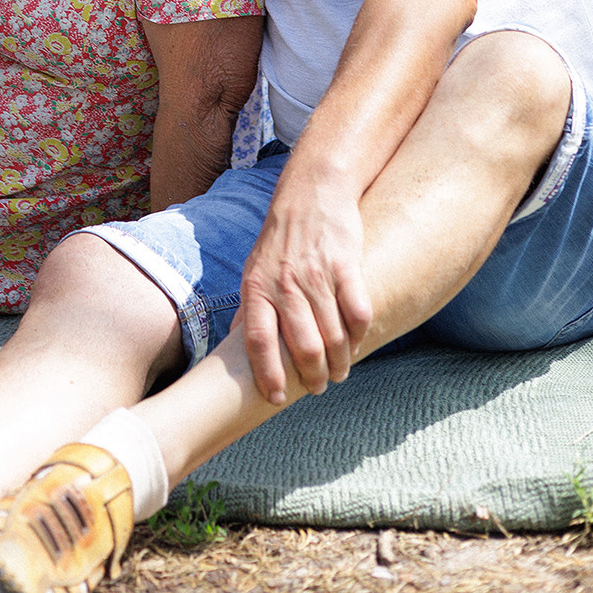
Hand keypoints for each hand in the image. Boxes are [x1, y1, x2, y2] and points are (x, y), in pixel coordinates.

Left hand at [234, 177, 371, 403]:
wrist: (310, 193)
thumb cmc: (279, 239)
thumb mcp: (253, 270)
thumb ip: (249, 308)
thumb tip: (232, 345)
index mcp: (257, 287)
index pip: (259, 341)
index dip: (268, 374)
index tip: (278, 398)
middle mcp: (284, 284)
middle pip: (303, 346)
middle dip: (314, 376)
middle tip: (320, 386)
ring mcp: (316, 274)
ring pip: (333, 335)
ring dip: (340, 362)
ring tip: (340, 371)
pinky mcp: (345, 265)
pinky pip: (358, 312)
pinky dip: (359, 334)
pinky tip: (356, 341)